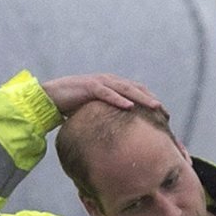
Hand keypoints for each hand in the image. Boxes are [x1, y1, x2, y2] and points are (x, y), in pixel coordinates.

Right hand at [40, 73, 166, 118]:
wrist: (49, 97)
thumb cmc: (71, 106)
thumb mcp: (94, 112)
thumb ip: (107, 117)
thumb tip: (119, 134)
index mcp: (112, 86)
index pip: (136, 92)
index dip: (151, 101)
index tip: (164, 115)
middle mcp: (109, 81)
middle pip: (136, 88)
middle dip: (152, 100)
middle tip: (165, 113)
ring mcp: (100, 82)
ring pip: (126, 89)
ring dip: (141, 98)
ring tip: (155, 107)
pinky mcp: (89, 87)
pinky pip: (107, 93)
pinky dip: (119, 99)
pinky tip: (130, 106)